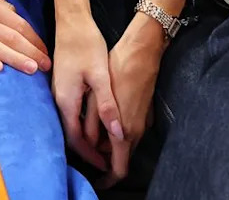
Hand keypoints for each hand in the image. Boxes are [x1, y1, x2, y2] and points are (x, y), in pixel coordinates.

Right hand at [51, 12, 123, 172]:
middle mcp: (58, 99)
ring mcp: (59, 91)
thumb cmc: (86, 44)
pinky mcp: (63, 84)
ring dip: (86, 136)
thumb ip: (107, 106)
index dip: (91, 155)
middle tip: (107, 159)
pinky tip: (96, 121)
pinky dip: (83, 122)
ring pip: (71, 122)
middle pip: (71, 134)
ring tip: (104, 144)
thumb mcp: (100, 75)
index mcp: (66, 100)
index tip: (106, 164)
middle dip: (88, 149)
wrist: (72, 21)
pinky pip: (71, 111)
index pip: (76, 139)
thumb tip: (118, 133)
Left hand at [97, 15, 164, 187]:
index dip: (106, 179)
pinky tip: (101, 115)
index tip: (94, 178)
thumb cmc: (119, 69)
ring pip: (124, 143)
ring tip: (89, 129)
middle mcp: (136, 131)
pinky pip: (128, 129)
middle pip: (120, 157)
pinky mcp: (143, 111)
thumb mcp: (98, 96)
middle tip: (84, 147)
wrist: (142, 49)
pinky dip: (115, 130)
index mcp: (125, 132)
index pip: (118, 170)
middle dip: (102, 157)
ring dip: (107, 142)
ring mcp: (142, 121)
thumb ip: (94, 124)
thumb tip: (89, 144)